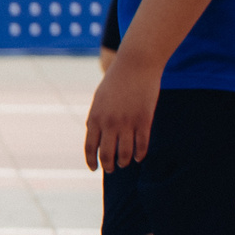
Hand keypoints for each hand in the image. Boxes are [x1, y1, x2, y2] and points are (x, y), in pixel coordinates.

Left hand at [86, 52, 160, 171]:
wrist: (135, 65)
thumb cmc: (116, 81)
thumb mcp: (99, 99)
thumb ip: (96, 118)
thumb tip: (94, 137)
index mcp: (95, 117)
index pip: (90, 147)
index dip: (91, 161)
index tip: (94, 168)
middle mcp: (109, 123)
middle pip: (107, 154)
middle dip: (108, 165)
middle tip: (111, 169)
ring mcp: (127, 123)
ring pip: (125, 154)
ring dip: (123, 162)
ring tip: (123, 164)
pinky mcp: (144, 121)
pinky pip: (142, 145)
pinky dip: (139, 154)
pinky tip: (138, 157)